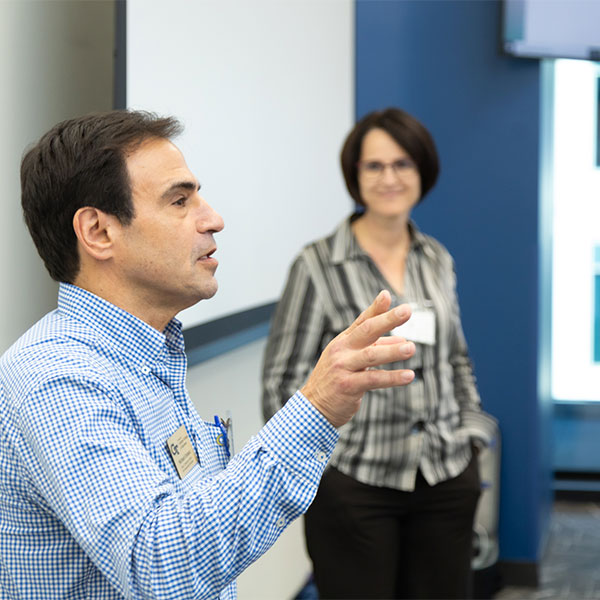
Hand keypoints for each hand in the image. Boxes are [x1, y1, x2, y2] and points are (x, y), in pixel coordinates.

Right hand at [300, 290, 415, 427]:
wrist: (314, 407)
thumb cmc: (337, 380)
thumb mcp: (353, 360)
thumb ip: (376, 348)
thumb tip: (403, 341)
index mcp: (343, 341)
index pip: (362, 321)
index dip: (376, 308)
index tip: (388, 295)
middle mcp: (342, 350)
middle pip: (367, 330)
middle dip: (388, 320)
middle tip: (407, 311)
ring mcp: (343, 367)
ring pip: (372, 355)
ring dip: (393, 351)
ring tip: (411, 348)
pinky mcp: (347, 386)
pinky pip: (373, 379)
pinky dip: (392, 377)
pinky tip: (409, 375)